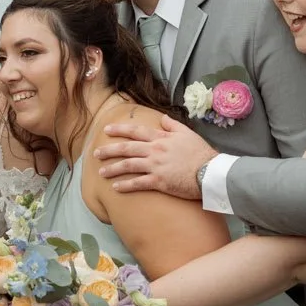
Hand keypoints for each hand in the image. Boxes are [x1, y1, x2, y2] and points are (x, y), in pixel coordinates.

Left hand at [95, 116, 211, 197]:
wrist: (210, 172)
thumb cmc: (201, 153)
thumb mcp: (188, 133)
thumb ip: (173, 125)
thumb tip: (162, 117)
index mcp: (161, 138)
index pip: (135, 131)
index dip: (119, 130)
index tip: (106, 130)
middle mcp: (155, 150)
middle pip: (126, 148)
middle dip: (109, 150)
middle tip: (95, 153)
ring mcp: (155, 166)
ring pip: (128, 165)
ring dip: (112, 168)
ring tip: (101, 172)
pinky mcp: (159, 182)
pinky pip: (137, 183)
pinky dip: (125, 185)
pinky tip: (115, 188)